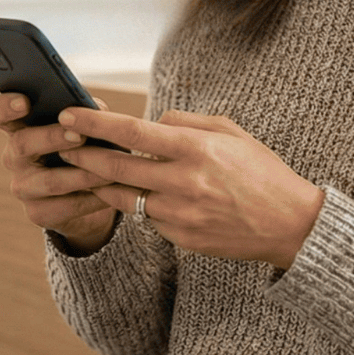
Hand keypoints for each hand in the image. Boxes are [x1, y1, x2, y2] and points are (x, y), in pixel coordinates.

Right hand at [0, 93, 119, 254]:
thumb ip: (85, 113)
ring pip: (49, 180)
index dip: (5, 106)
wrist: (90, 195)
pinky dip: (93, 198)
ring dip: (82, 174)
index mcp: (19, 127)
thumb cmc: (84, 148)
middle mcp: (14, 156)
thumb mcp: (84, 126)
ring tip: (108, 170)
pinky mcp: (38, 213)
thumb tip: (96, 109)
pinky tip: (111, 192)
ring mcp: (23, 187)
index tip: (24, 102)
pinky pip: (66, 206)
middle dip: (52, 138)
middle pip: (22, 144)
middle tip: (79, 135)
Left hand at [54, 107, 325, 268]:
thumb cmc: (261, 172)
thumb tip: (150, 122)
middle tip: (63, 146)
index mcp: (196, 148)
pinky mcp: (181, 238)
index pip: (132, 131)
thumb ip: (185, 123)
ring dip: (102, 183)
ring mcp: (181, 214)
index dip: (94, 123)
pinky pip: (148, 218)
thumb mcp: (230, 132)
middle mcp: (184, 182)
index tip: (68, 115)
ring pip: (125, 197)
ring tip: (87, 170)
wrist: (290, 225)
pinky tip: (135, 195)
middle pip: (116, 167)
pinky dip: (139, 205)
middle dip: (83, 155)